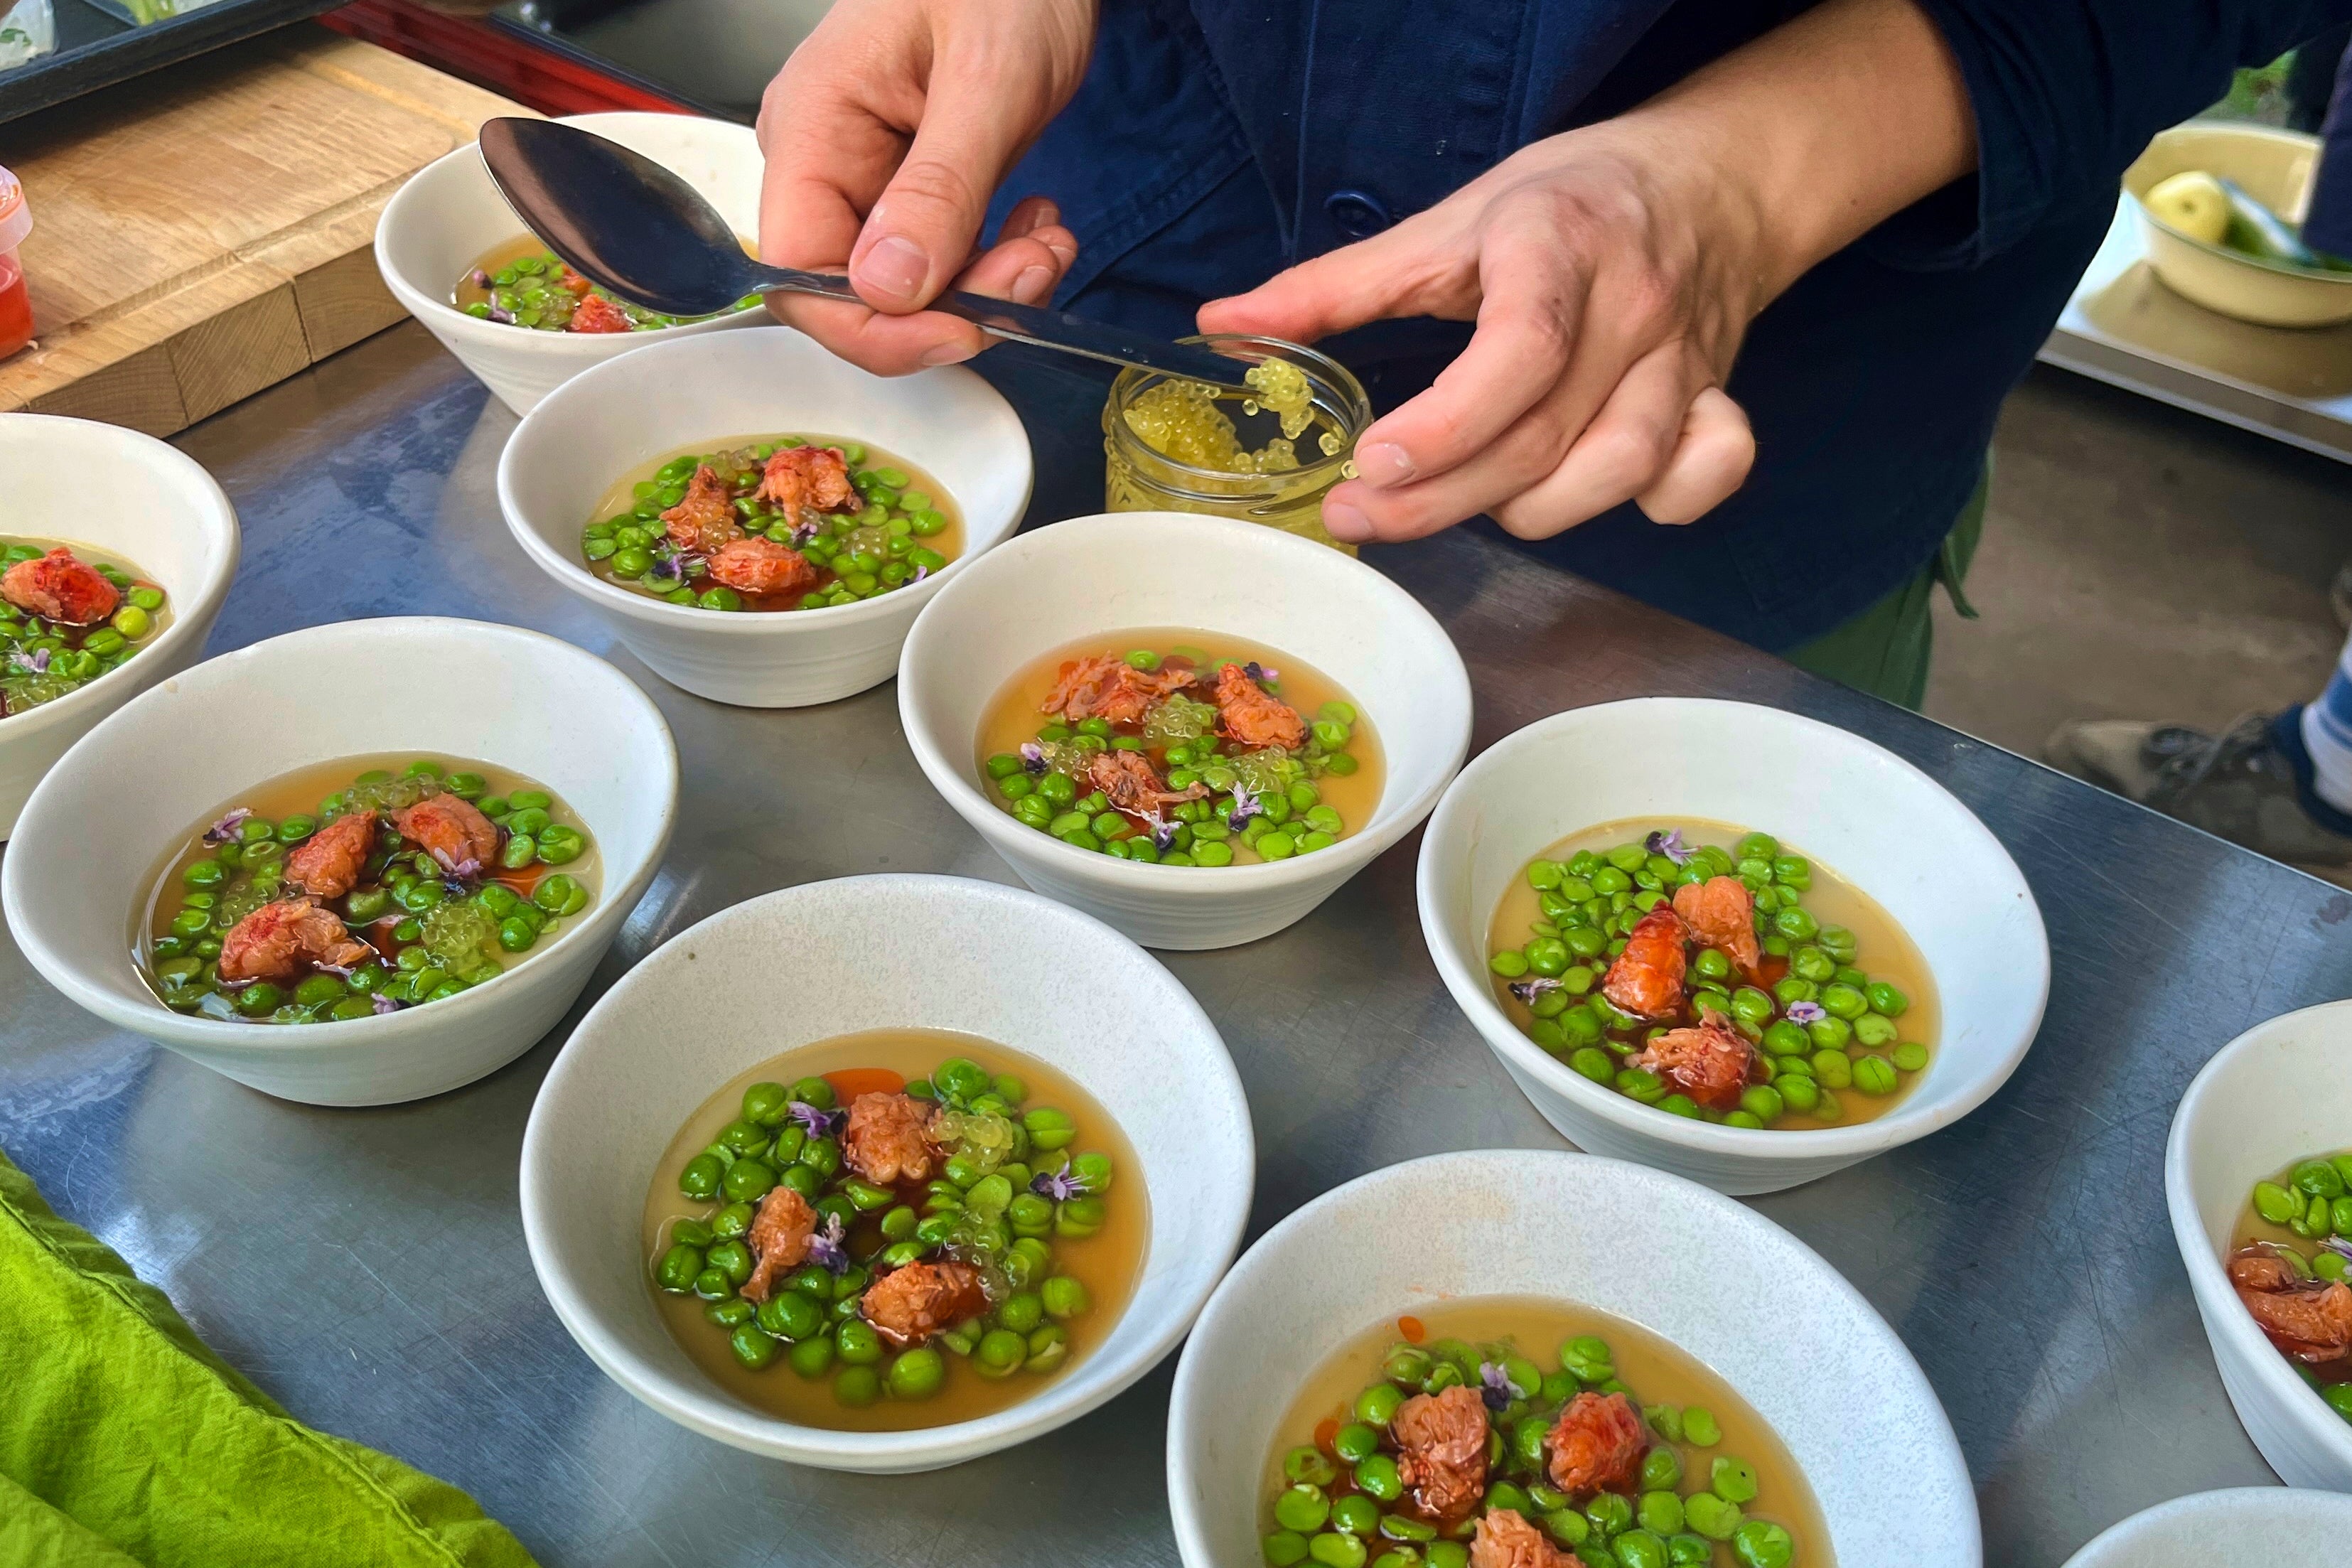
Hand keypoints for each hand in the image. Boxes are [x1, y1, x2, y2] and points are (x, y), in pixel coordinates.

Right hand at [756, 0, 1095, 373]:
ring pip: (908, 288)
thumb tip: (889, 284)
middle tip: (1032, 269)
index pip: (799, 276)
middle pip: (857, 293)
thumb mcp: (987, 78)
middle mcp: (825, 160)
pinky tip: (1036, 228)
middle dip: (952, 307)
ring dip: (986, 288)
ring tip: (1047, 241)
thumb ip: (938, 186)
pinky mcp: (914, 186)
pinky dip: (995, 264)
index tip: (960, 330)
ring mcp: (868, 176)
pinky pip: (940, 259)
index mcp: (812, 128)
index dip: (873, 328)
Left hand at [1202, 127, 1764, 542]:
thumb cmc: (1565, 204)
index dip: (1445, 426)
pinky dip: (1660, 503)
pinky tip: (1587, 495)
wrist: (1704, 182)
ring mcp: (1684, 359)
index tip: (1369, 463)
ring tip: (1463, 495)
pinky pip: (1708, 472)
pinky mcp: (1717, 396)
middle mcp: (1632, 306)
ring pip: (1620, 469)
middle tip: (1358, 513)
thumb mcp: (1445, 224)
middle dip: (1441, 497)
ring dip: (1530, 509)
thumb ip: (1335, 285)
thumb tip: (1220, 324)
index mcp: (1557, 245)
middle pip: (1544, 436)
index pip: (1519, 353)